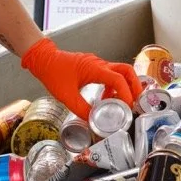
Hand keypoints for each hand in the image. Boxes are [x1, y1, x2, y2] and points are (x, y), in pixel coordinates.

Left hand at [20, 38, 140, 120]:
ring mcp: (98, 65)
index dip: (126, 93)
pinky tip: (106, 98)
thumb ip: (81, 109)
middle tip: (136, 101)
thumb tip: (92, 121)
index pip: (118, 79)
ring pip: (121, 72)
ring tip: (124, 103)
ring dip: (125, 87)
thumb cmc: (53, 73)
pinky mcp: (94, 67)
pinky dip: (113, 87)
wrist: (43, 59)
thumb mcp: (66, 95)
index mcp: (94, 69)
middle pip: (127, 71)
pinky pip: (110, 75)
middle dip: (135, 86)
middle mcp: (99, 64)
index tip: (128, 106)